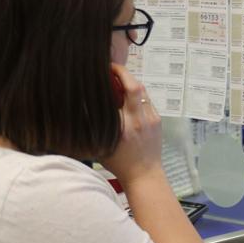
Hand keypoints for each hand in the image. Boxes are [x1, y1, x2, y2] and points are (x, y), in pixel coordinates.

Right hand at [100, 64, 163, 185]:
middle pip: (136, 87)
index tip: (106, 70)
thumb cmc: (119, 163)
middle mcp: (140, 120)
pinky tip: (128, 96)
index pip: (123, 94)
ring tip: (118, 81)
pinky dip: (137, 95)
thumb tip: (85, 104)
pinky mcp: (158, 121)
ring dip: (131, 83)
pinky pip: (147, 101)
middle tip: (113, 68)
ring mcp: (152, 119)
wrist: (144, 174)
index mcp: (124, 126)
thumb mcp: (101, 143)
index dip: (116, 78)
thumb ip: (94, 125)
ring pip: (144, 92)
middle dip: (125, 73)